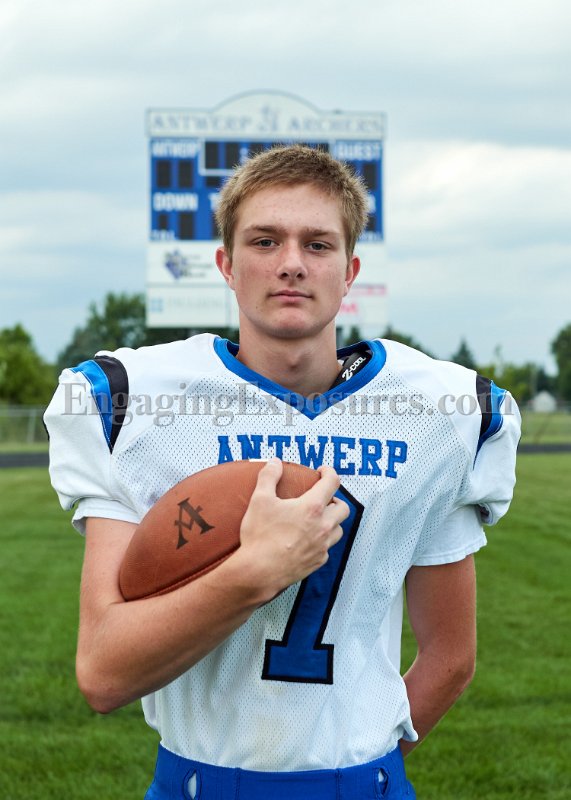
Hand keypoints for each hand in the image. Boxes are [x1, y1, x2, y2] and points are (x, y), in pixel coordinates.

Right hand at [238, 459, 349, 594]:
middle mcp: (323, 526)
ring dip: (332, 521)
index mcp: (312, 507)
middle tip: (322, 498)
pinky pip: (327, 548)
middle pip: (343, 508)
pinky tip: (308, 540)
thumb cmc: (260, 536)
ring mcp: (322, 546)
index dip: (329, 472)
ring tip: (317, 519)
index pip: (332, 483)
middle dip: (335, 499)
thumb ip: (268, 477)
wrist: (259, 572)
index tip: (322, 471)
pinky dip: (322, 541)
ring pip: (338, 529)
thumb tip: (274, 462)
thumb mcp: (260, 500)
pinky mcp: (318, 562)